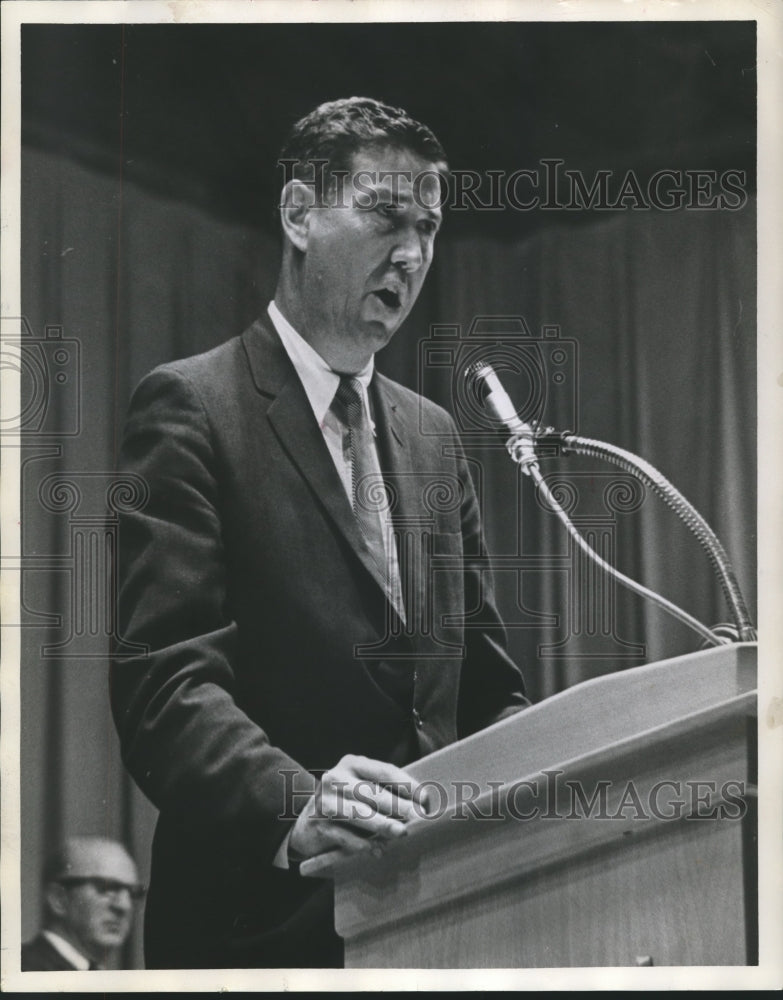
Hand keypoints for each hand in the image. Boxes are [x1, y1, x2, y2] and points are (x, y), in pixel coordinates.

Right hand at [288, 754, 428, 862]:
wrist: (306, 823)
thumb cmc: (345, 803)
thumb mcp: (360, 787)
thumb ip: (384, 791)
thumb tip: (419, 804)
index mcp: (351, 764)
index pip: (383, 771)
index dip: (406, 784)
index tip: (424, 798)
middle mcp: (335, 779)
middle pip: (372, 792)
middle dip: (397, 805)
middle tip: (417, 817)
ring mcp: (325, 802)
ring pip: (358, 813)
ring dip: (382, 824)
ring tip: (400, 832)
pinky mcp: (319, 825)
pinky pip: (344, 836)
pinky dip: (363, 844)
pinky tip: (378, 850)